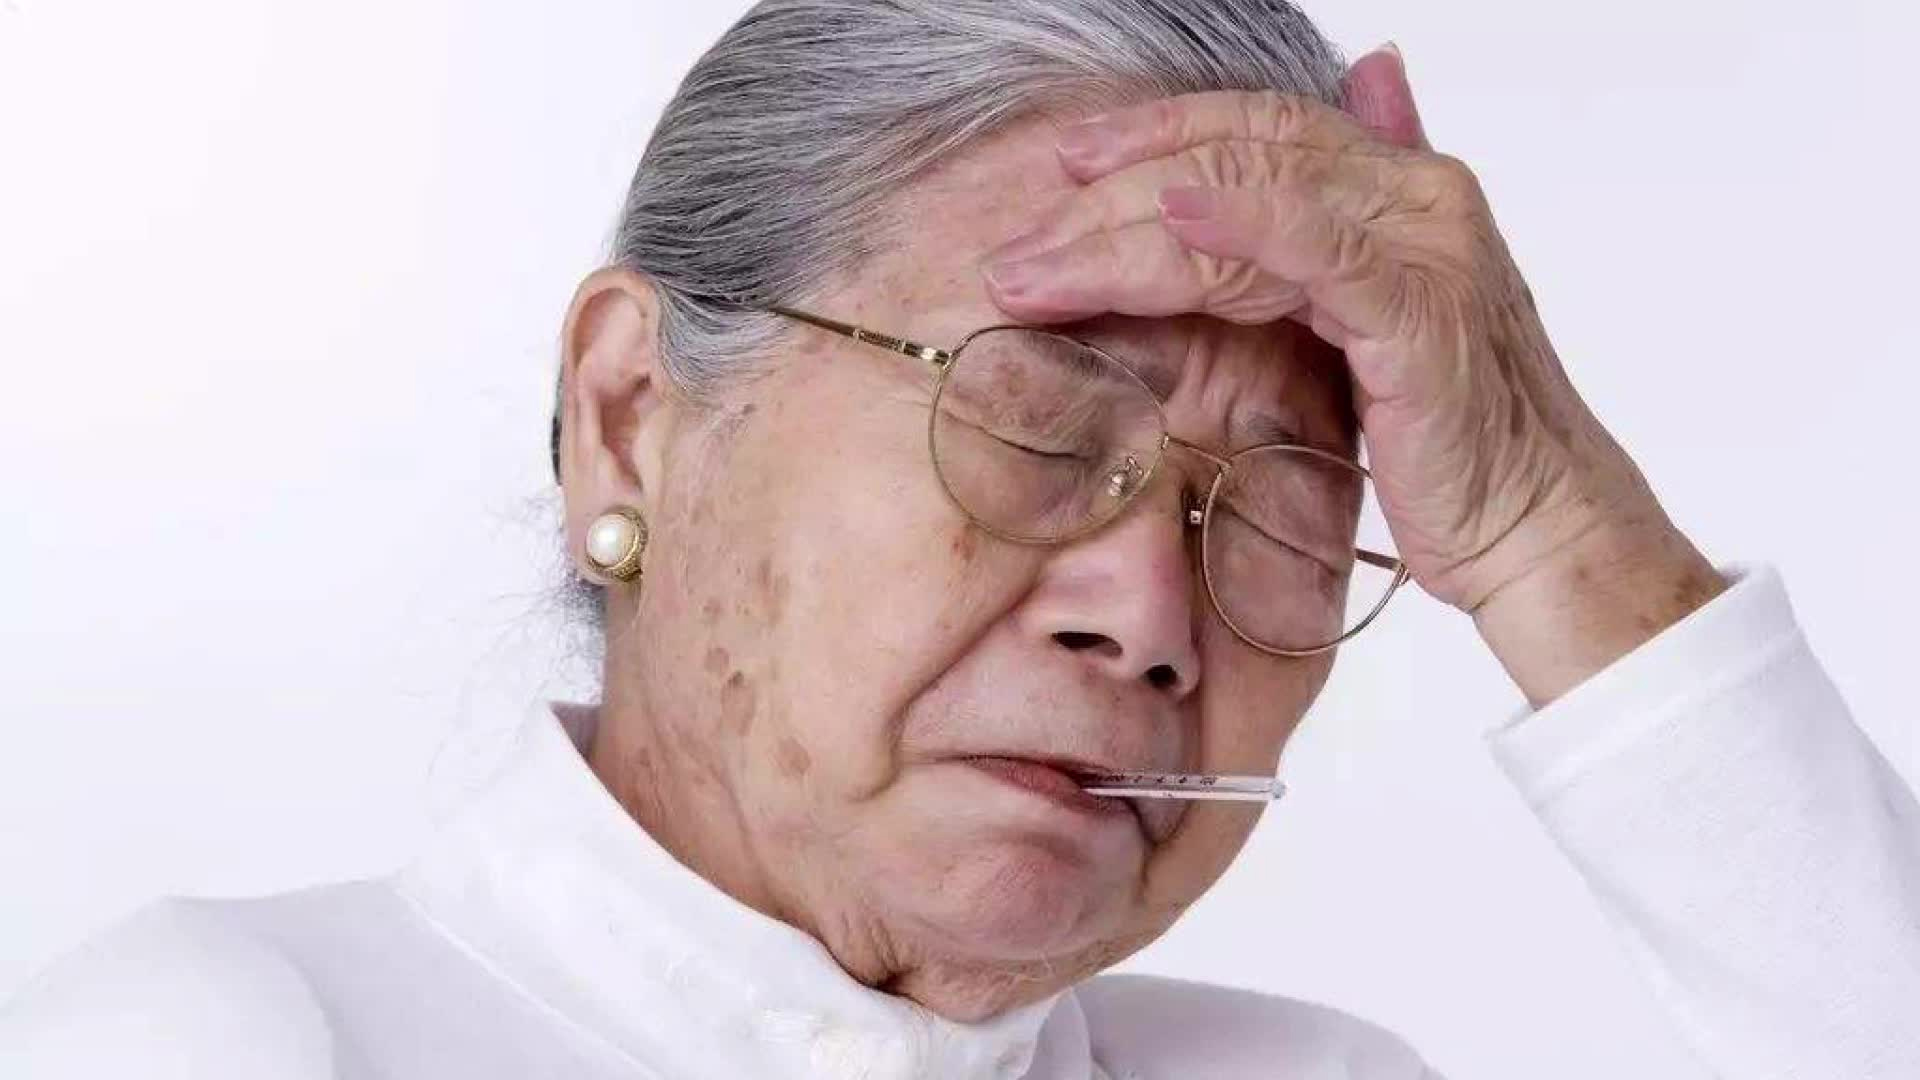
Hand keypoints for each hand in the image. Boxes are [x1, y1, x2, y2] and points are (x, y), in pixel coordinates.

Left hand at [982, 47, 1723, 702]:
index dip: (1153, 135)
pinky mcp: (1419, 307)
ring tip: (1037, 268)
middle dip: (1112, 188)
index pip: (1255, 128)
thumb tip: (1359, 93)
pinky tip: (1166, 220)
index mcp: (1397, 189)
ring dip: (1126, 226)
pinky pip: (1310, 243)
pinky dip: (1237, 220)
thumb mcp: (1373, 335)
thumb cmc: (1456, 448)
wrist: (1539, 532)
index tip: (1062, 169)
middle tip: (1020, 242)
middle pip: (1237, 148)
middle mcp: (1415, 194)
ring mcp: (1422, 241)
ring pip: (1250, 190)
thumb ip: (1336, 234)